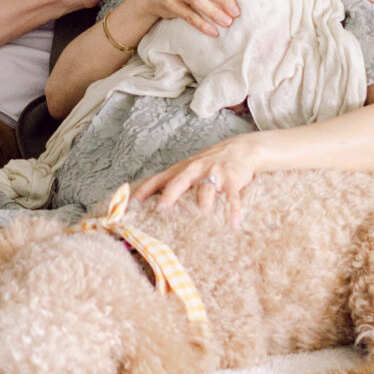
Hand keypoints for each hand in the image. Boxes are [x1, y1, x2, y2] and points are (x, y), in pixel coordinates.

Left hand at [132, 135, 269, 223]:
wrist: (242, 149)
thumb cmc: (210, 163)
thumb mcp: (189, 168)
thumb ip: (173, 182)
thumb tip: (151, 201)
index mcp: (182, 169)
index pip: (159, 179)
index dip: (145, 190)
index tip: (132, 202)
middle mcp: (196, 170)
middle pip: (180, 182)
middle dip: (170, 195)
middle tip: (161, 208)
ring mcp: (214, 174)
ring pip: (206, 189)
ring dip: (203, 203)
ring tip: (201, 216)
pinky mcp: (233, 180)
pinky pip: (232, 197)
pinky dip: (233, 210)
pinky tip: (234, 224)